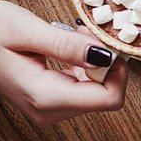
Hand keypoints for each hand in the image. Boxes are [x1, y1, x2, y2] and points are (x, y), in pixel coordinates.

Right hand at [0, 2, 126, 125]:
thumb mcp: (24, 29)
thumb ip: (65, 45)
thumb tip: (105, 56)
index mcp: (44, 97)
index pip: (109, 99)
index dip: (116, 70)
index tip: (105, 43)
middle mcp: (49, 111)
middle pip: (104, 96)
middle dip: (105, 63)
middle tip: (85, 34)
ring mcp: (48, 109)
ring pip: (96, 93)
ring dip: (95, 64)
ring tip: (74, 37)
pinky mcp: (49, 102)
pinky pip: (82, 89)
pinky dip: (85, 68)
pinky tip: (70, 49)